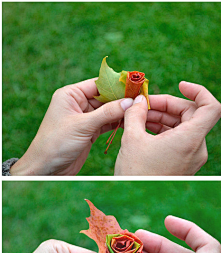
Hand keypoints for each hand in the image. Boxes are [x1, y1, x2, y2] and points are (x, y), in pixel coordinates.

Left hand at [10, 83, 132, 177]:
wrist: (45, 169)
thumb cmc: (56, 143)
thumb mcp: (82, 125)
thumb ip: (107, 112)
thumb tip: (129, 101)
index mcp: (70, 95)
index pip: (98, 84)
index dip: (117, 84)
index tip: (135, 85)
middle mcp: (77, 103)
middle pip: (105, 96)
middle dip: (122, 99)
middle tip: (142, 99)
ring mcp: (84, 117)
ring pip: (108, 110)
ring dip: (122, 111)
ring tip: (140, 111)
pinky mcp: (89, 131)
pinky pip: (107, 122)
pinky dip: (117, 122)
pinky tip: (130, 122)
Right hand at [114, 84, 220, 176]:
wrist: (134, 200)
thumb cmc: (136, 173)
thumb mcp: (131, 138)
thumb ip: (137, 113)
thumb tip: (139, 100)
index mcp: (191, 139)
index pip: (211, 107)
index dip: (199, 91)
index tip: (179, 85)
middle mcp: (197, 147)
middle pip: (191, 114)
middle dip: (167, 104)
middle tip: (143, 104)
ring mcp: (191, 156)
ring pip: (183, 126)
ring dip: (162, 116)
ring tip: (137, 115)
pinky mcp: (183, 163)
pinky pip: (178, 138)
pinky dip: (163, 129)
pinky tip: (141, 127)